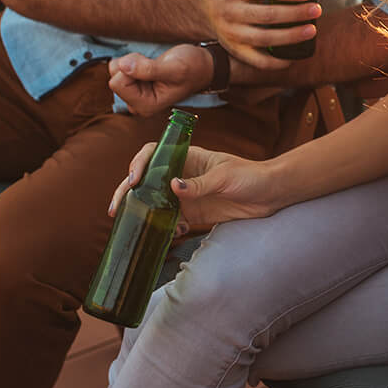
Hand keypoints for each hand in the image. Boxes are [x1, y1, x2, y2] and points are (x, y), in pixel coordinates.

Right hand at [106, 142, 277, 231]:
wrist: (271, 195)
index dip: (139, 164)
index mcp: (187, 156)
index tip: (133, 179)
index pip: (154, 153)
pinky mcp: (194, 214)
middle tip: (116, 208)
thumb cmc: (252, 176)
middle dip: (127, 192)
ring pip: (154, 202)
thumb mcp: (225, 176)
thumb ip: (200, 184)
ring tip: (131, 225)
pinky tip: (172, 233)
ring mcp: (186, 196)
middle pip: (146, 179)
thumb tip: (174, 188)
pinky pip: (171, 222)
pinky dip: (166, 229)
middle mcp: (182, 175)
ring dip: (141, 213)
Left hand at [108, 46, 208, 115]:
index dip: (134, 69)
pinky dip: (133, 60)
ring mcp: (134, 94)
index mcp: (145, 106)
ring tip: (154, 65)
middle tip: (156, 66)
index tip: (154, 68)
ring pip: (116, 71)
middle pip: (115, 78)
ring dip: (133, 62)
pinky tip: (149, 65)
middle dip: (133, 66)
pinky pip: (120, 66)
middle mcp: (137, 103)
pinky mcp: (134, 83)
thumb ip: (149, 69)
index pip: (117, 83)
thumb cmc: (193, 69)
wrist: (201, 65)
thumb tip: (123, 65)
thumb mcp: (175, 68)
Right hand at [204, 0, 322, 70]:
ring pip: (264, 39)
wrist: (208, 12)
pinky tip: (293, 57)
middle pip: (267, 15)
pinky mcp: (236, 51)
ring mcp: (233, 34)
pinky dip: (277, 62)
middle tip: (316, 10)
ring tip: (311, 30)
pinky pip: (258, 61)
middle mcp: (232, 13)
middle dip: (295, 13)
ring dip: (291, 36)